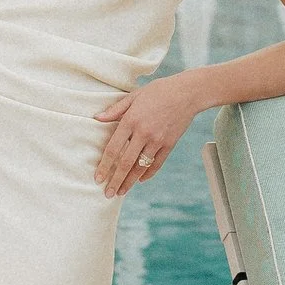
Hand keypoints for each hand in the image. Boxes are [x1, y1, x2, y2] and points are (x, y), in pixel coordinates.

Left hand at [95, 72, 198, 196]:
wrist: (188, 93)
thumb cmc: (158, 91)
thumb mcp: (134, 96)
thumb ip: (115, 109)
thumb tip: (97, 118)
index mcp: (131, 120)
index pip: (113, 149)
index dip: (104, 165)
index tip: (98, 178)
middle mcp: (143, 133)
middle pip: (126, 163)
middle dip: (115, 180)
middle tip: (107, 194)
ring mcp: (158, 140)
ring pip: (141, 166)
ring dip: (130, 181)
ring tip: (121, 192)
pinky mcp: (170, 144)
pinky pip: (157, 163)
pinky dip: (148, 174)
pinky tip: (140, 181)